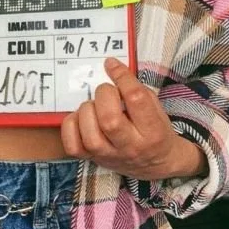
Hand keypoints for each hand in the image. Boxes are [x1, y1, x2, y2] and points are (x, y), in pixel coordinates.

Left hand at [61, 59, 206, 179]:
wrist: (156, 163)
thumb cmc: (153, 129)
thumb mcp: (154, 107)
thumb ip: (135, 89)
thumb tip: (110, 67)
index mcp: (152, 131)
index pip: (136, 98)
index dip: (121, 76)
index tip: (111, 65)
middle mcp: (131, 146)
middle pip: (110, 120)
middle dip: (103, 95)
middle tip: (106, 91)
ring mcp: (110, 156)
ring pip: (90, 135)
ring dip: (87, 111)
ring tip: (94, 106)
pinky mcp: (92, 160)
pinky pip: (73, 145)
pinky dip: (72, 126)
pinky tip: (81, 119)